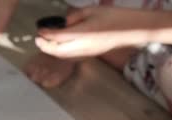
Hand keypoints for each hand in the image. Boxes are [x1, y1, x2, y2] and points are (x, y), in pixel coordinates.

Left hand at [36, 7, 151, 57]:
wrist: (133, 29)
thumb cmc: (115, 16)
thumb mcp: (92, 11)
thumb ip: (75, 17)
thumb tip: (63, 23)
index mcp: (83, 33)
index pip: (58, 36)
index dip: (45, 34)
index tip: (39, 29)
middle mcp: (82, 46)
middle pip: (57, 51)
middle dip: (44, 45)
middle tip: (38, 38)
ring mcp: (86, 53)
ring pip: (62, 56)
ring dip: (51, 50)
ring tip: (45, 41)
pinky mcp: (90, 55)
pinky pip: (70, 56)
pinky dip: (60, 52)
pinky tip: (58, 45)